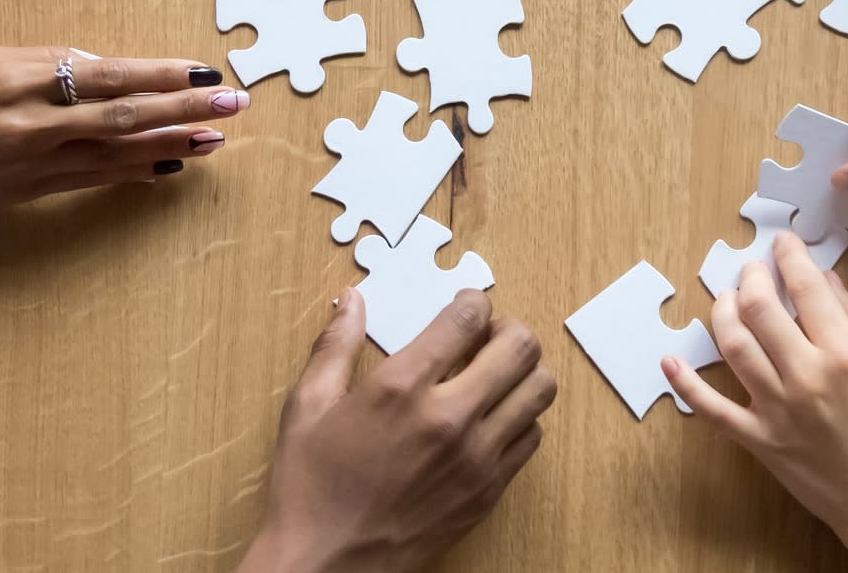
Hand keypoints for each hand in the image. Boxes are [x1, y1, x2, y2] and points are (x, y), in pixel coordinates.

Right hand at [0, 47, 248, 221]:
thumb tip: (104, 65)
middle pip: (122, 113)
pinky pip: (90, 180)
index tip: (202, 70)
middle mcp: (28, 119)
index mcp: (17, 75)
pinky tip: (165, 168)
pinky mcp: (24, 192)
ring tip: (214, 141)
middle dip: (182, 108)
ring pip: (114, 151)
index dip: (159, 73)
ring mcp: (28, 161)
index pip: (106, 73)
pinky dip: (131, 173)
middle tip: (231, 104)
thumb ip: (45, 61)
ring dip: (169, 145)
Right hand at [239, 289, 554, 572]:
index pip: (468, 318)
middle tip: (485, 337)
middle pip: (520, 347)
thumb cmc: (309, 489)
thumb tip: (352, 301)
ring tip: (494, 375)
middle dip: (507, 329)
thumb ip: (334, 346)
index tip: (464, 307)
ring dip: (522, 372)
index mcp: (400, 387)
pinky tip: (490, 419)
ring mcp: (475, 458)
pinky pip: (532, 437)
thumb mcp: (307, 407)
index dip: (472, 302)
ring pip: (540, 390)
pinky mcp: (488, 492)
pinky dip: (520, 418)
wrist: (326, 567)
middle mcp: (448, 417)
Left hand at [663, 235, 847, 572]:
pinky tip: (670, 360)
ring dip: (722, 312)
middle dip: (751, 278)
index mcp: (844, 354)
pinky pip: (712, 408)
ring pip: (733, 346)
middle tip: (751, 269)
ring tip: (725, 297)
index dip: (790, 256)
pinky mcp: (758, 440)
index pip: (806, 287)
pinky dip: (686, 384)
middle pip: (760, 309)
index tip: (783, 243)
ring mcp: (777, 409)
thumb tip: (825, 278)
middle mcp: (806, 376)